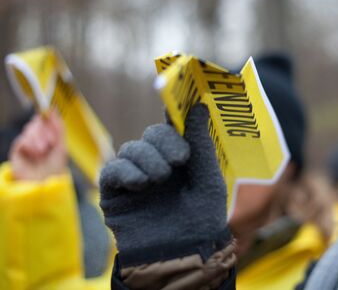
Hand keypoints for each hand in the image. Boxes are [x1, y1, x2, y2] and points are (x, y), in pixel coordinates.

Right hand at [9, 110, 66, 180]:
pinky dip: (30, 145)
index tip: (50, 114)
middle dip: (45, 131)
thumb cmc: (55, 168)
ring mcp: (27, 144)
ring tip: (43, 152)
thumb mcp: (61, 146)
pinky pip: (22, 139)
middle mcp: (37, 138)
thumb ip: (59, 127)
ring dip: (38, 139)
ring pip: (29, 129)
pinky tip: (35, 154)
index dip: (48, 117)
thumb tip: (54, 110)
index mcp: (49, 136)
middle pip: (37, 122)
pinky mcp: (17, 150)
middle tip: (51, 142)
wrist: (44, 183)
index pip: (45, 119)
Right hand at [99, 104, 228, 265]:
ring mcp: (134, 177)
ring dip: (148, 159)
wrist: (185, 252)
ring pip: (131, 148)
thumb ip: (200, 142)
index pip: (171, 128)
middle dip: (164, 142)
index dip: (173, 114)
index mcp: (178, 157)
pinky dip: (126, 171)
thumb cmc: (201, 217)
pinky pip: (112, 170)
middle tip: (179, 160)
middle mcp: (156, 163)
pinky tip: (142, 183)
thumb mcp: (207, 177)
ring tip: (161, 179)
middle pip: (151, 134)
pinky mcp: (115, 193)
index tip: (178, 103)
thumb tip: (199, 106)